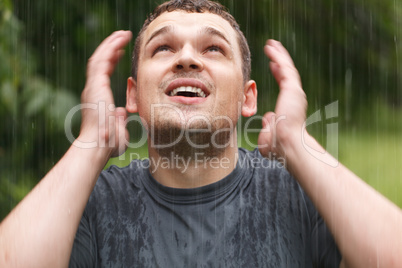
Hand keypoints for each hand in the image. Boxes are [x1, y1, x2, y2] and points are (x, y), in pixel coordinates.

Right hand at [78, 31, 131, 156]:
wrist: (98, 147)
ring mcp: (92, 87)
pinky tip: (119, 41)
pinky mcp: (96, 85)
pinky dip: (110, 49)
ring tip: (122, 34)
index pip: (102, 74)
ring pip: (99, 58)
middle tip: (120, 37)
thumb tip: (122, 111)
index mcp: (97, 98)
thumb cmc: (107, 145)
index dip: (111, 61)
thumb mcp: (117, 130)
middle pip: (99, 62)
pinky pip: (101, 62)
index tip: (120, 53)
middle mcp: (92, 90)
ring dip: (110, 44)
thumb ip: (119, 119)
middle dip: (110, 48)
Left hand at [258, 40, 306, 160]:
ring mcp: (295, 92)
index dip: (279, 74)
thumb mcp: (269, 134)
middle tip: (274, 49)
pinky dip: (279, 57)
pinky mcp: (292, 89)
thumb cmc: (279, 146)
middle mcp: (295, 97)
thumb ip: (268, 124)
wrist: (287, 145)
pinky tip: (271, 48)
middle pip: (287, 73)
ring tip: (272, 44)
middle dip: (280, 60)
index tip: (273, 65)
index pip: (284, 86)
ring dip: (279, 55)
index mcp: (290, 106)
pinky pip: (285, 68)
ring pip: (287, 68)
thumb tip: (267, 116)